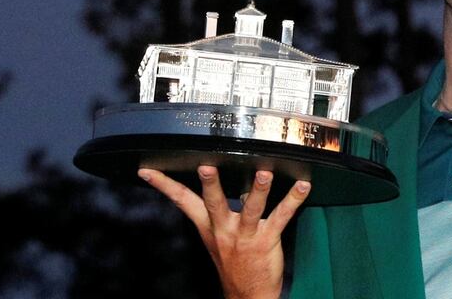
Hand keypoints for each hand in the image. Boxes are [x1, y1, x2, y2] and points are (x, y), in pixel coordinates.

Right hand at [139, 166, 310, 298]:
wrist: (247, 295)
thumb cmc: (234, 262)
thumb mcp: (220, 236)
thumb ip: (224, 209)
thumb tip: (233, 183)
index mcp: (208, 226)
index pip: (182, 201)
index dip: (164, 185)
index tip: (148, 170)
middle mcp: (223, 229)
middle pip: (214, 203)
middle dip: (210, 185)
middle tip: (206, 166)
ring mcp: (245, 236)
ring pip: (251, 209)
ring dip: (258, 190)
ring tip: (264, 173)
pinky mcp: (266, 240)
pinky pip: (282, 217)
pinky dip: (293, 200)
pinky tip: (303, 186)